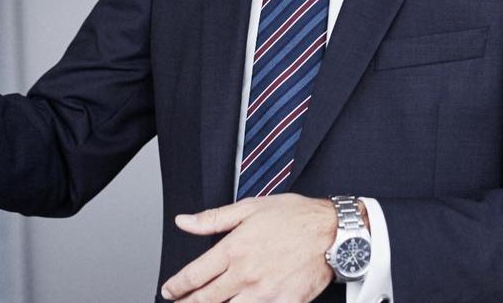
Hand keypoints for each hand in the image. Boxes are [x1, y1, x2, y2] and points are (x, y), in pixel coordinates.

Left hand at [161, 194, 335, 301]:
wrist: (333, 233)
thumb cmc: (295, 217)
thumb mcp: (250, 208)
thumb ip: (213, 219)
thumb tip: (183, 221)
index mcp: (234, 249)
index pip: (194, 275)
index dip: (176, 287)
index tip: (169, 290)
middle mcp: (245, 275)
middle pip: (205, 300)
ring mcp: (264, 294)